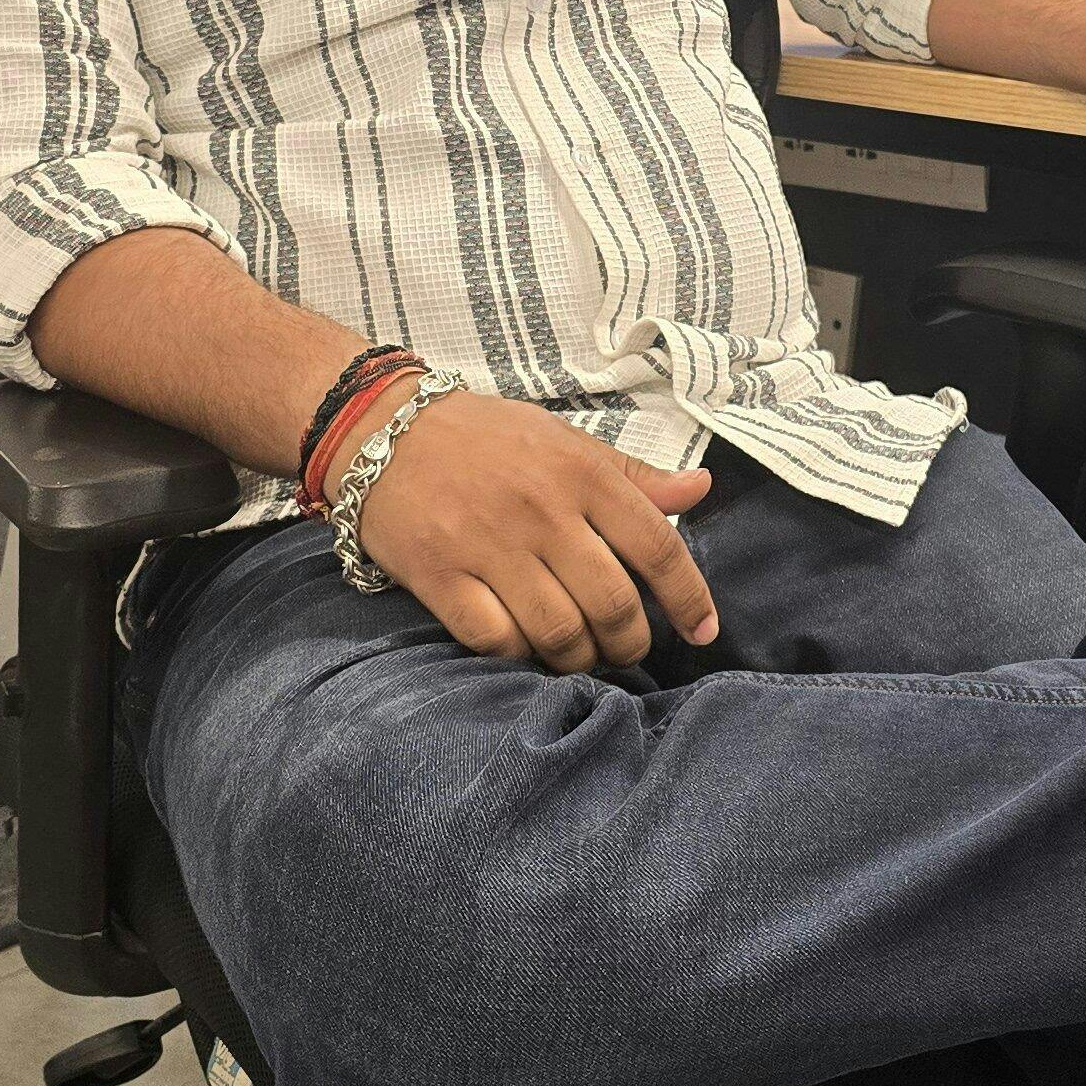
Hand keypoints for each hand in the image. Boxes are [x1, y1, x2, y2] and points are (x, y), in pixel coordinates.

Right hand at [338, 382, 721, 667]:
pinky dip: (520, 655)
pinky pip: (495, 639)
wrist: (381, 428)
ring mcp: (487, 544)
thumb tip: (701, 489)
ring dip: (580, 656)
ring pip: (558, 632)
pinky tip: (526, 648)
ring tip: (581, 654)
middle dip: (630, 642)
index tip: (704, 630)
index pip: (656, 546)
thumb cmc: (484, 436)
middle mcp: (540, 510)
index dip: (688, 597)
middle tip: (626, 648)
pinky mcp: (439, 575)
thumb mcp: (564, 439)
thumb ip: (632, 474)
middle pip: (611, 603)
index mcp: (580, 472)